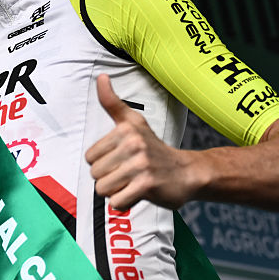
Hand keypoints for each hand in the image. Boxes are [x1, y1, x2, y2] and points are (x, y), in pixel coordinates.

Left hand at [85, 74, 196, 209]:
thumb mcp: (133, 122)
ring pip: (103, 189)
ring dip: (116, 191)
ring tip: (133, 183)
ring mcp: (140, 164)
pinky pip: (116, 202)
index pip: (90, 157)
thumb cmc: (154, 148)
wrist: (188, 172)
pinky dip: (125, 203)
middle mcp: (133, 144)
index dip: (103, 163)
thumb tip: (100, 77)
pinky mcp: (147, 184)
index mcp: (125, 129)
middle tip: (129, 174)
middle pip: (95, 174)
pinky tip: (138, 194)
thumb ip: (112, 102)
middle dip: (109, 179)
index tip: (121, 160)